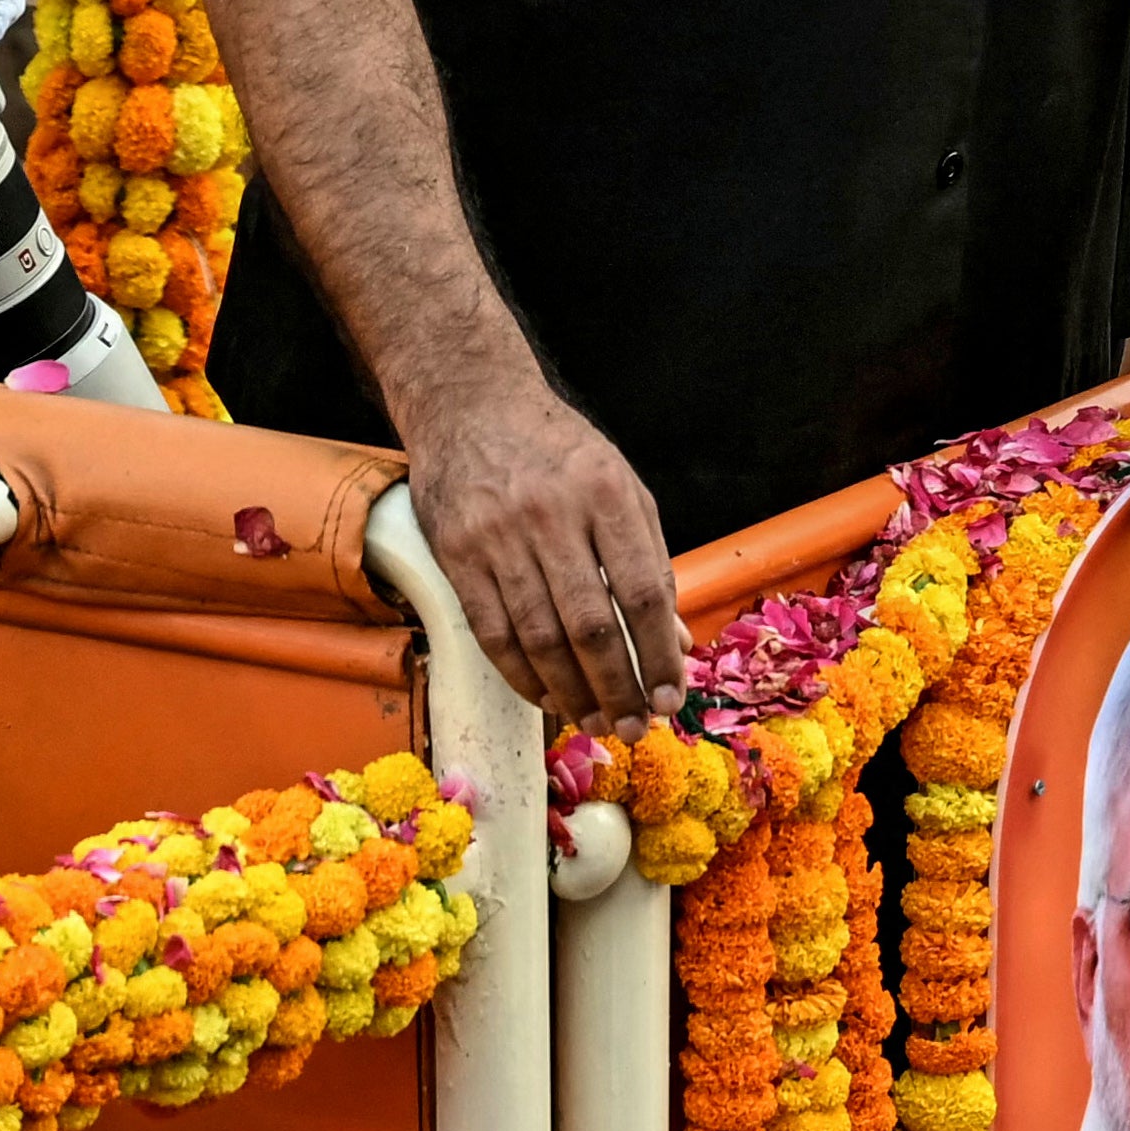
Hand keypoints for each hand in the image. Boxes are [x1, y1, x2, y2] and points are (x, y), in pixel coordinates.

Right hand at [386, 359, 682, 732]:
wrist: (469, 403)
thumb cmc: (557, 452)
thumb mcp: (620, 488)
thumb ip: (649, 563)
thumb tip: (672, 644)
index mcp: (606, 494)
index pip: (642, 593)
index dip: (658, 656)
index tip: (669, 695)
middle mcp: (552, 514)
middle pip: (591, 626)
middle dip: (618, 689)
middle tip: (634, 727)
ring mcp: (498, 535)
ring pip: (540, 638)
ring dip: (572, 693)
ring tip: (595, 723)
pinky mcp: (457, 553)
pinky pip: (493, 631)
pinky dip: (522, 675)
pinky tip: (547, 696)